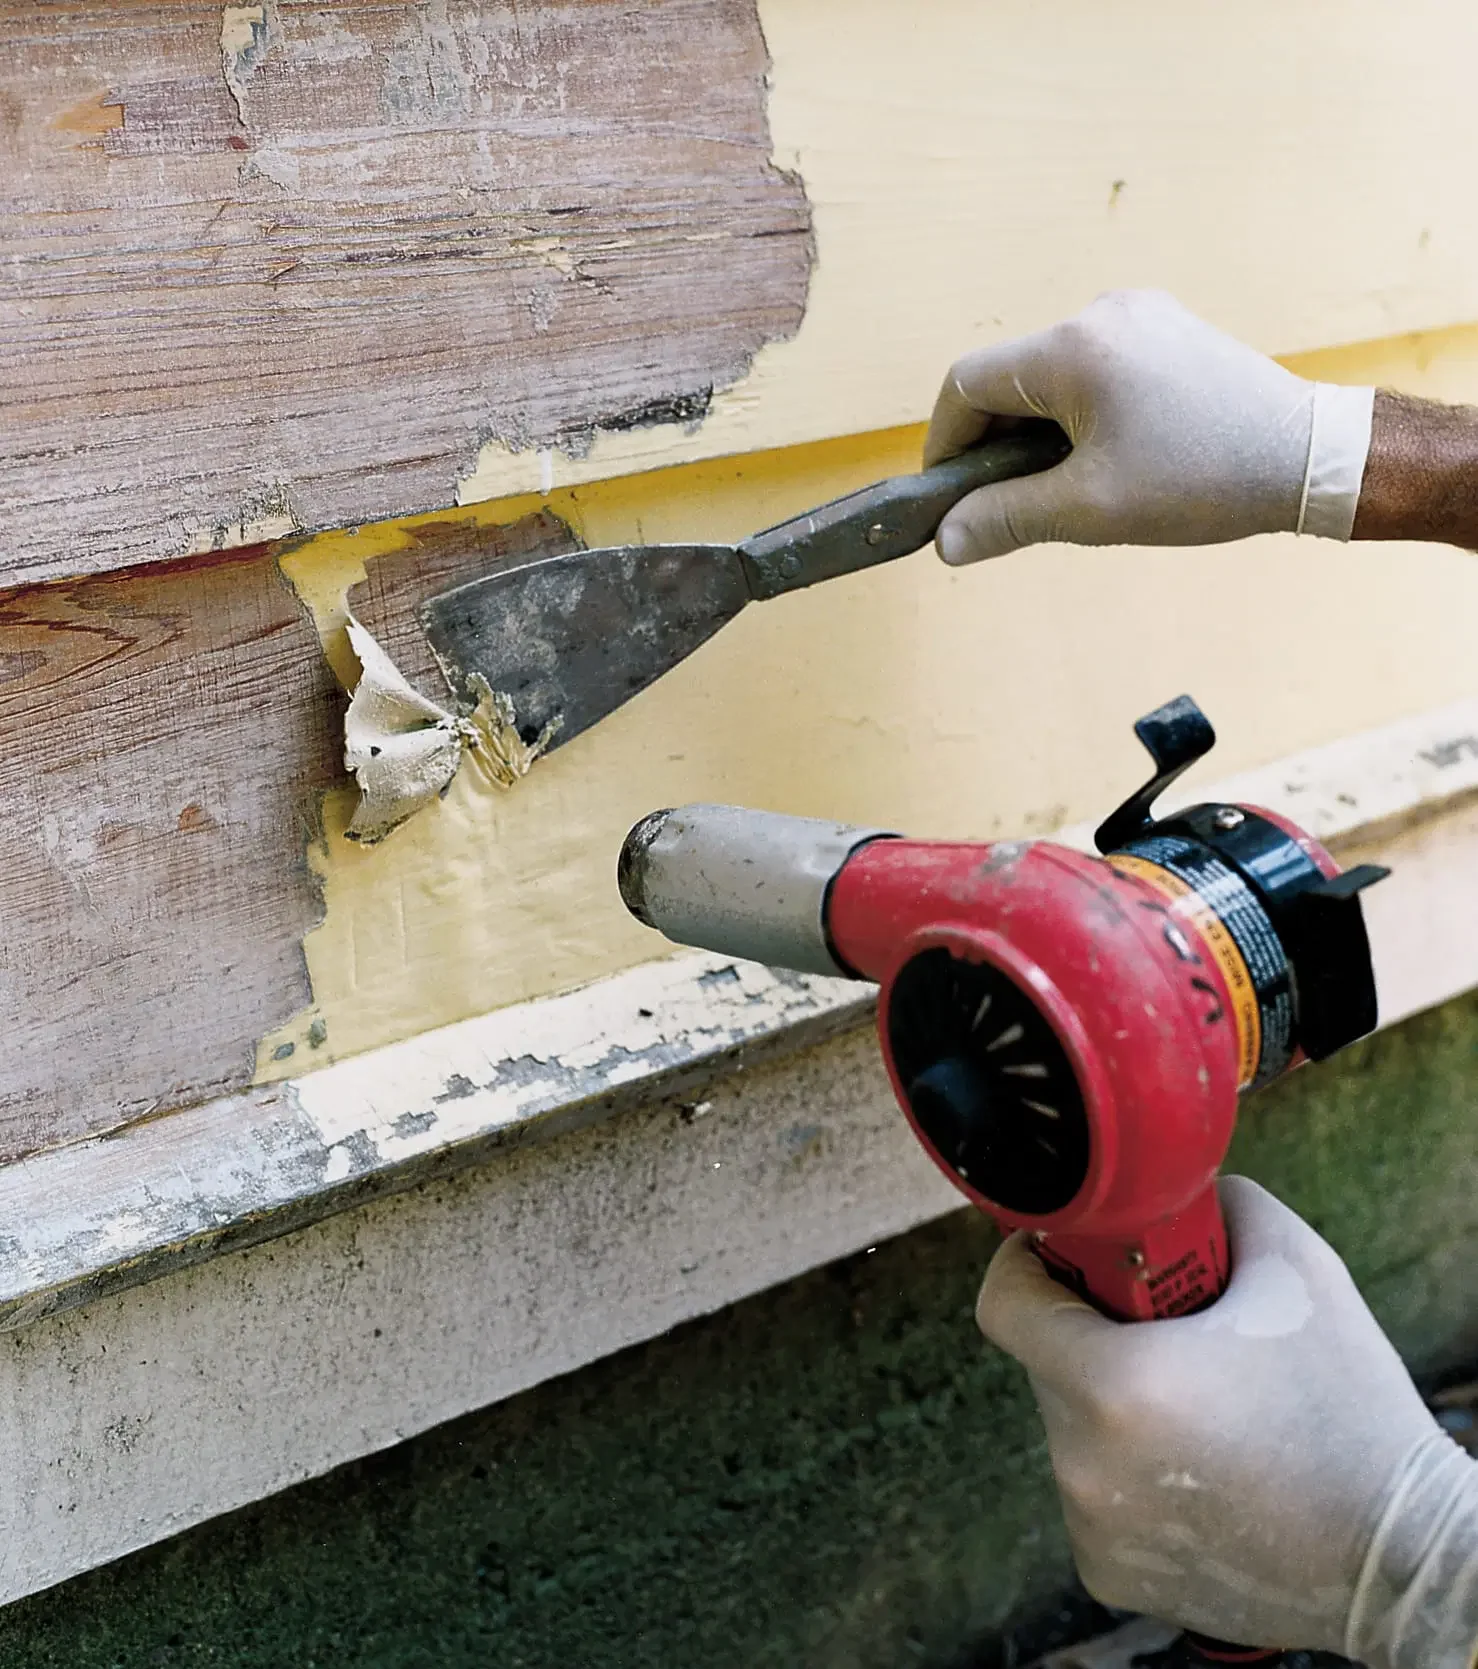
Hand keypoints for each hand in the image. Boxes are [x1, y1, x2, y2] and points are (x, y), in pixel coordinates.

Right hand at [925, 290, 1373, 561]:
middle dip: (994, 443)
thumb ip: (1005, 520)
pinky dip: (1078, 414)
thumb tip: (946, 541)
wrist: (1310, 458)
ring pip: (1050, 376)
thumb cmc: (1203, 480)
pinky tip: (1103, 459)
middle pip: (1008, 377)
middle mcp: (1099, 315)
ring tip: (1062, 488)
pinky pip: (1094, 369)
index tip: (949, 497)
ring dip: (1037, 432)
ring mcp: (1138, 316)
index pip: (965, 384)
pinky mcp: (1166, 331)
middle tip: (1005, 504)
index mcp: (1072, 349)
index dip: (944, 444)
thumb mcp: (1089, 511)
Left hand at [977, 1176, 1477, 1668]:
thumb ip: (1217, 1203)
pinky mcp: (1108, 1572)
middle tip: (1163, 1328)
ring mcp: (1092, 1525)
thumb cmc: (1349, 1409)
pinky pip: (1092, 1490)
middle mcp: (1085, 1463)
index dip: (1026, 1264)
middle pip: (1046, 1361)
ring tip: (1200, 1405)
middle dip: (1090, 1332)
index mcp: (1114, 1384)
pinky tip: (1200, 1467)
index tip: (1064, 1255)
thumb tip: (1166, 1189)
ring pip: (1070, 1427)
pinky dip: (1127, 1471)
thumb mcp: (1294, 1267)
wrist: (1404, 1559)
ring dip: (1112, 1403)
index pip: (1003, 1303)